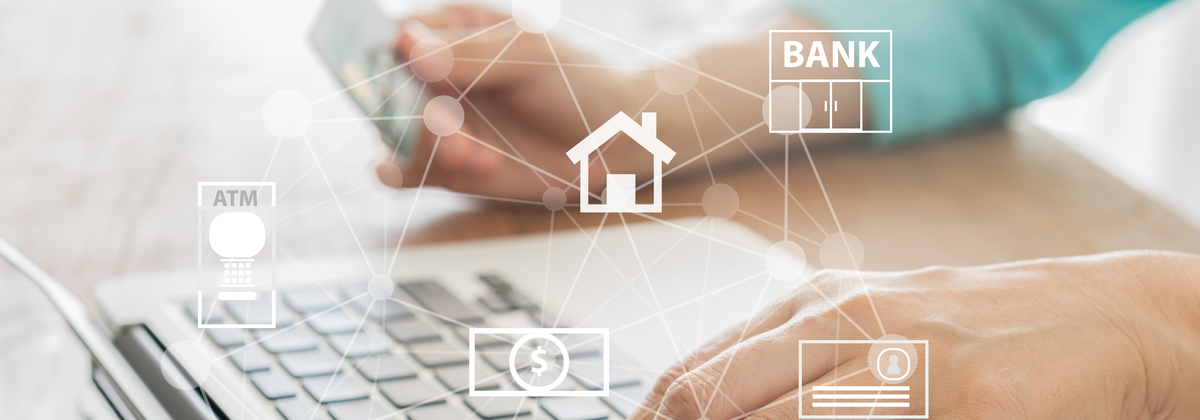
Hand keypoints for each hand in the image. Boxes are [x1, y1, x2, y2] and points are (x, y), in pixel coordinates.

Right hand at [377, 5, 639, 200]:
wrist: (610, 142)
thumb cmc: (575, 83)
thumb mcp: (530, 56)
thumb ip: (471, 53)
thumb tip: (409, 46)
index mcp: (451, 31)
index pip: (395, 35)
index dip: (386, 56)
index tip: (406, 76)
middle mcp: (433, 76)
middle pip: (387, 91)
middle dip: (416, 116)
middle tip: (457, 136)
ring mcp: (436, 121)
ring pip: (393, 134)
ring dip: (424, 150)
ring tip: (479, 158)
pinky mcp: (443, 164)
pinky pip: (399, 172)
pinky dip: (410, 172)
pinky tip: (435, 170)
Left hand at [632, 251, 1199, 419]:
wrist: (1100, 316)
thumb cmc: (969, 332)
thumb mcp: (866, 333)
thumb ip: (788, 370)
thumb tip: (698, 409)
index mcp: (809, 307)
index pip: (692, 378)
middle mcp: (844, 323)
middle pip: (711, 399)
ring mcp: (904, 359)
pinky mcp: (965, 399)